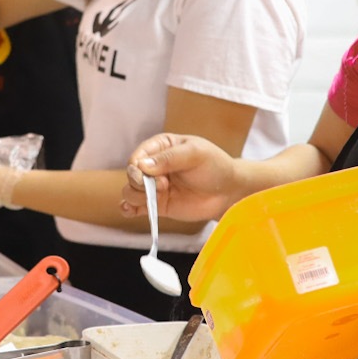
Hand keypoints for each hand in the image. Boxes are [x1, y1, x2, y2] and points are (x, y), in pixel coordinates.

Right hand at [118, 133, 242, 222]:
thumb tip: (142, 165)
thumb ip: (169, 158)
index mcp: (160, 147)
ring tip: (159, 197)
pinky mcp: (157, 205)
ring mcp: (154, 187)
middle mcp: (153, 166)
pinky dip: (129, 210)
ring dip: (138, 197)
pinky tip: (132, 211)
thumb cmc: (215, 166)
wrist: (228, 191)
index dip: (140, 168)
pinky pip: (134, 207)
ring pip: (130, 192)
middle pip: (131, 175)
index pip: (137, 157)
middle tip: (163, 187)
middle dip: (141, 183)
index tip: (156, 177)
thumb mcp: (195, 154)